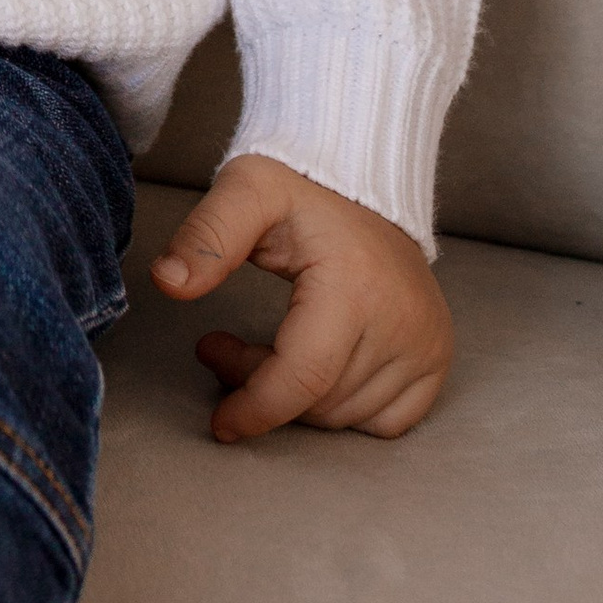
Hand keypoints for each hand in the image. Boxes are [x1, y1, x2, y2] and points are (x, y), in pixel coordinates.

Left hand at [153, 153, 452, 442]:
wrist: (363, 179)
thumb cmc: (300, 186)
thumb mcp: (245, 193)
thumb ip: (205, 237)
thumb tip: (166, 282)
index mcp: (355, 286)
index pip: (303, 376)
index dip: (255, 407)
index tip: (220, 421)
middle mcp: (403, 322)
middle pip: (319, 400)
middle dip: (261, 388)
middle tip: (222, 348)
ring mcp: (427, 345)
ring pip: (347, 416)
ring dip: (297, 399)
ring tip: (265, 348)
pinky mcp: (436, 359)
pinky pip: (387, 422)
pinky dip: (343, 408)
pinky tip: (316, 368)